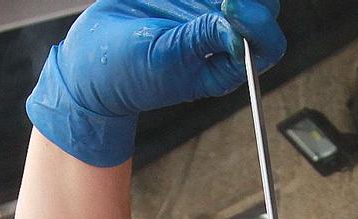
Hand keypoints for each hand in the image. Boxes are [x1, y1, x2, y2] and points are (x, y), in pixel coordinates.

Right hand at [26, 0, 285, 166]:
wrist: (91, 58)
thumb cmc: (127, 73)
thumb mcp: (165, 59)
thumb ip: (201, 39)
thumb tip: (238, 28)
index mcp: (225, 64)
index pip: (267, 44)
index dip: (257, 22)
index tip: (229, 4)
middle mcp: (223, 35)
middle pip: (261, 6)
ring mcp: (208, 10)